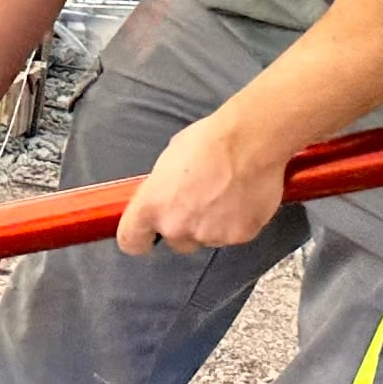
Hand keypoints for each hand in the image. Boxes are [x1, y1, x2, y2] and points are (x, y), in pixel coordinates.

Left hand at [117, 115, 288, 256]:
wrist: (251, 141)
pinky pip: (234, 234)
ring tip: (226, 193)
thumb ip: (162, 189)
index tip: (146, 235)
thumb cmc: (210, 141)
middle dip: (185, 226)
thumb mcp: (169, 160)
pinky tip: (243, 197)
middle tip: (200, 201)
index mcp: (152, 207)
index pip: (131, 241)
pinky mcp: (238, 236)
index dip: (139, 238)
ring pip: (206, 238)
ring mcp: (208, 234)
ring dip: (213, 223)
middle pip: (175, 241)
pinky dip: (239, 221)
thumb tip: (166, 195)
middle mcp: (176, 226)